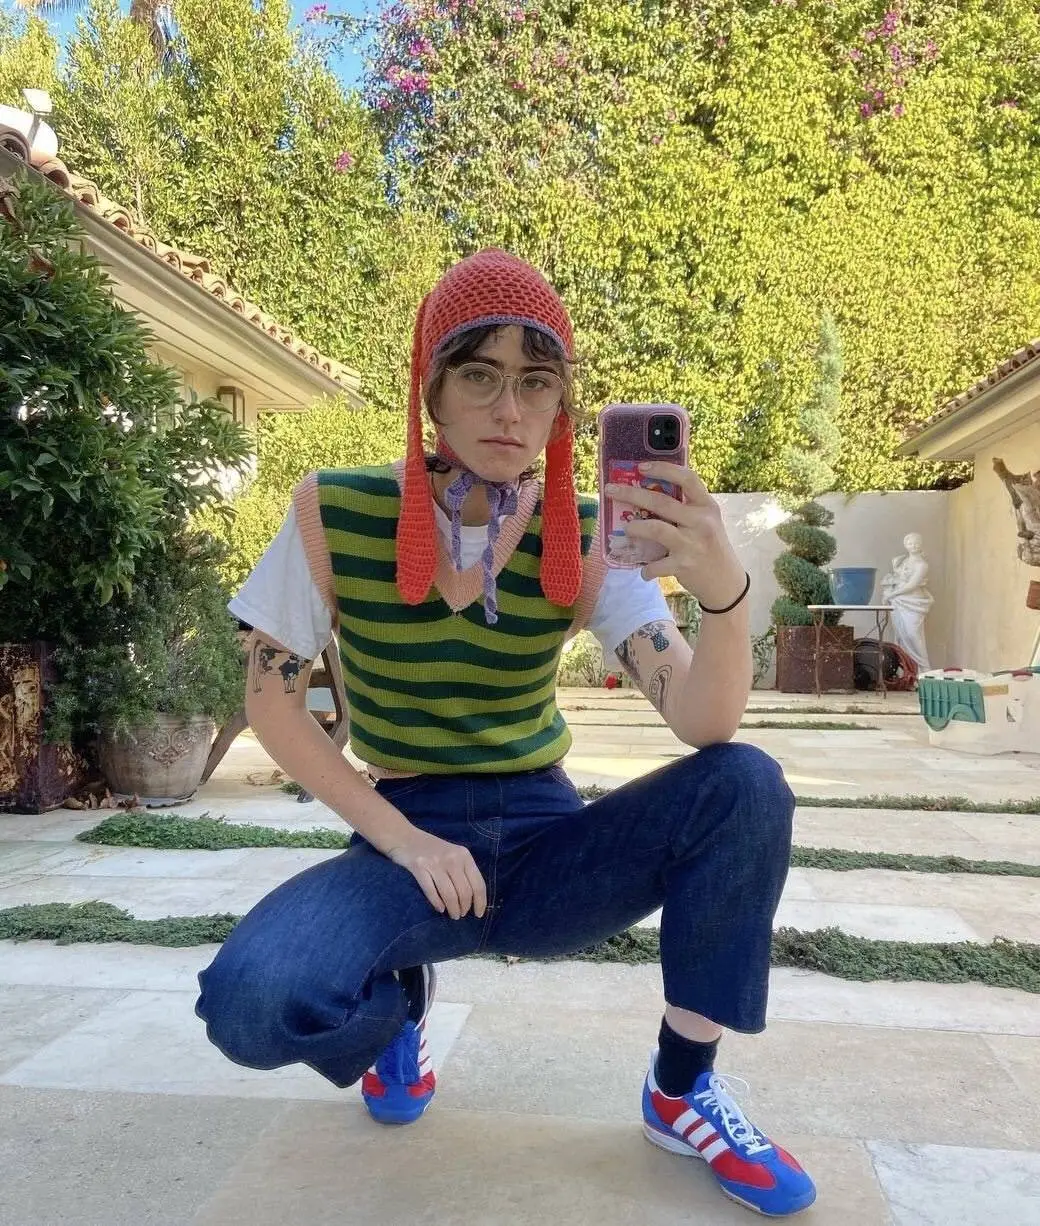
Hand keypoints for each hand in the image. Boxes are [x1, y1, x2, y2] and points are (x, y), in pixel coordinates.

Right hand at [386, 826, 487, 919]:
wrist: (405, 837)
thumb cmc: (432, 848)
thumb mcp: (453, 854)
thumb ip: (463, 871)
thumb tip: (473, 899)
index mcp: (464, 855)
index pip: (478, 883)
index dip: (480, 902)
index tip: (478, 914)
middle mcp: (452, 858)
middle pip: (464, 892)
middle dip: (464, 908)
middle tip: (460, 915)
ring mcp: (435, 863)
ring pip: (449, 894)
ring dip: (453, 909)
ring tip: (453, 915)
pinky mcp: (419, 867)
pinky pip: (431, 892)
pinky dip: (437, 903)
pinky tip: (440, 909)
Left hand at [604, 462, 745, 608]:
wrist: (726, 582)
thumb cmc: (710, 547)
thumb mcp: (706, 522)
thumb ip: (686, 508)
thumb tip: (648, 493)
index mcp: (707, 506)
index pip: (688, 478)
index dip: (663, 469)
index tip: (641, 466)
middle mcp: (701, 521)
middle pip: (661, 502)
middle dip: (631, 494)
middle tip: (610, 490)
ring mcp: (692, 544)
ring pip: (655, 529)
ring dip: (635, 528)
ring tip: (627, 529)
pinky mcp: (683, 565)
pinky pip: (655, 564)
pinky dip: (646, 569)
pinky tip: (644, 571)